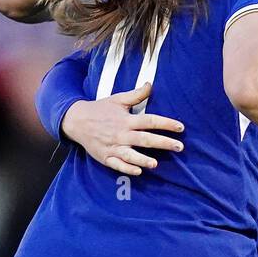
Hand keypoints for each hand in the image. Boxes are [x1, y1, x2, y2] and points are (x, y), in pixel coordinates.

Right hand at [61, 81, 183, 174]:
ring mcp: (113, 147)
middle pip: (145, 139)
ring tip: (155, 164)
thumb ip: (136, 95)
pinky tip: (138, 172)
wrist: (77, 120)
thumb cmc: (100, 109)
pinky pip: (117, 165)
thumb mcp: (118, 99)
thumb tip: (151, 84)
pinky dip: (127, 169)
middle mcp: (121, 134)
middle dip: (163, 143)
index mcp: (127, 119)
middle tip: (179, 147)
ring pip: (130, 155)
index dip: (166, 124)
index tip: (180, 127)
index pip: (150, 121)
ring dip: (143, 160)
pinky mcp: (106, 157)